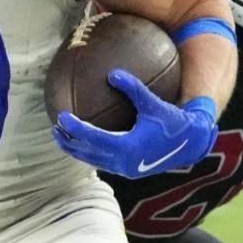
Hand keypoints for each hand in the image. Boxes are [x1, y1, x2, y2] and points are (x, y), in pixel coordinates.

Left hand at [52, 70, 216, 178]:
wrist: (189, 145)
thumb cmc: (172, 122)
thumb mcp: (154, 104)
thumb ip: (134, 89)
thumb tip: (112, 72)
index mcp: (127, 147)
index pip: (93, 138)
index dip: (75, 129)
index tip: (61, 117)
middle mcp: (122, 163)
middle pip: (86, 153)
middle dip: (68, 142)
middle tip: (54, 128)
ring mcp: (123, 169)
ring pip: (92, 160)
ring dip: (75, 150)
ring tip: (61, 136)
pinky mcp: (126, 170)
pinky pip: (101, 161)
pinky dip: (89, 152)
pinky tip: (83, 140)